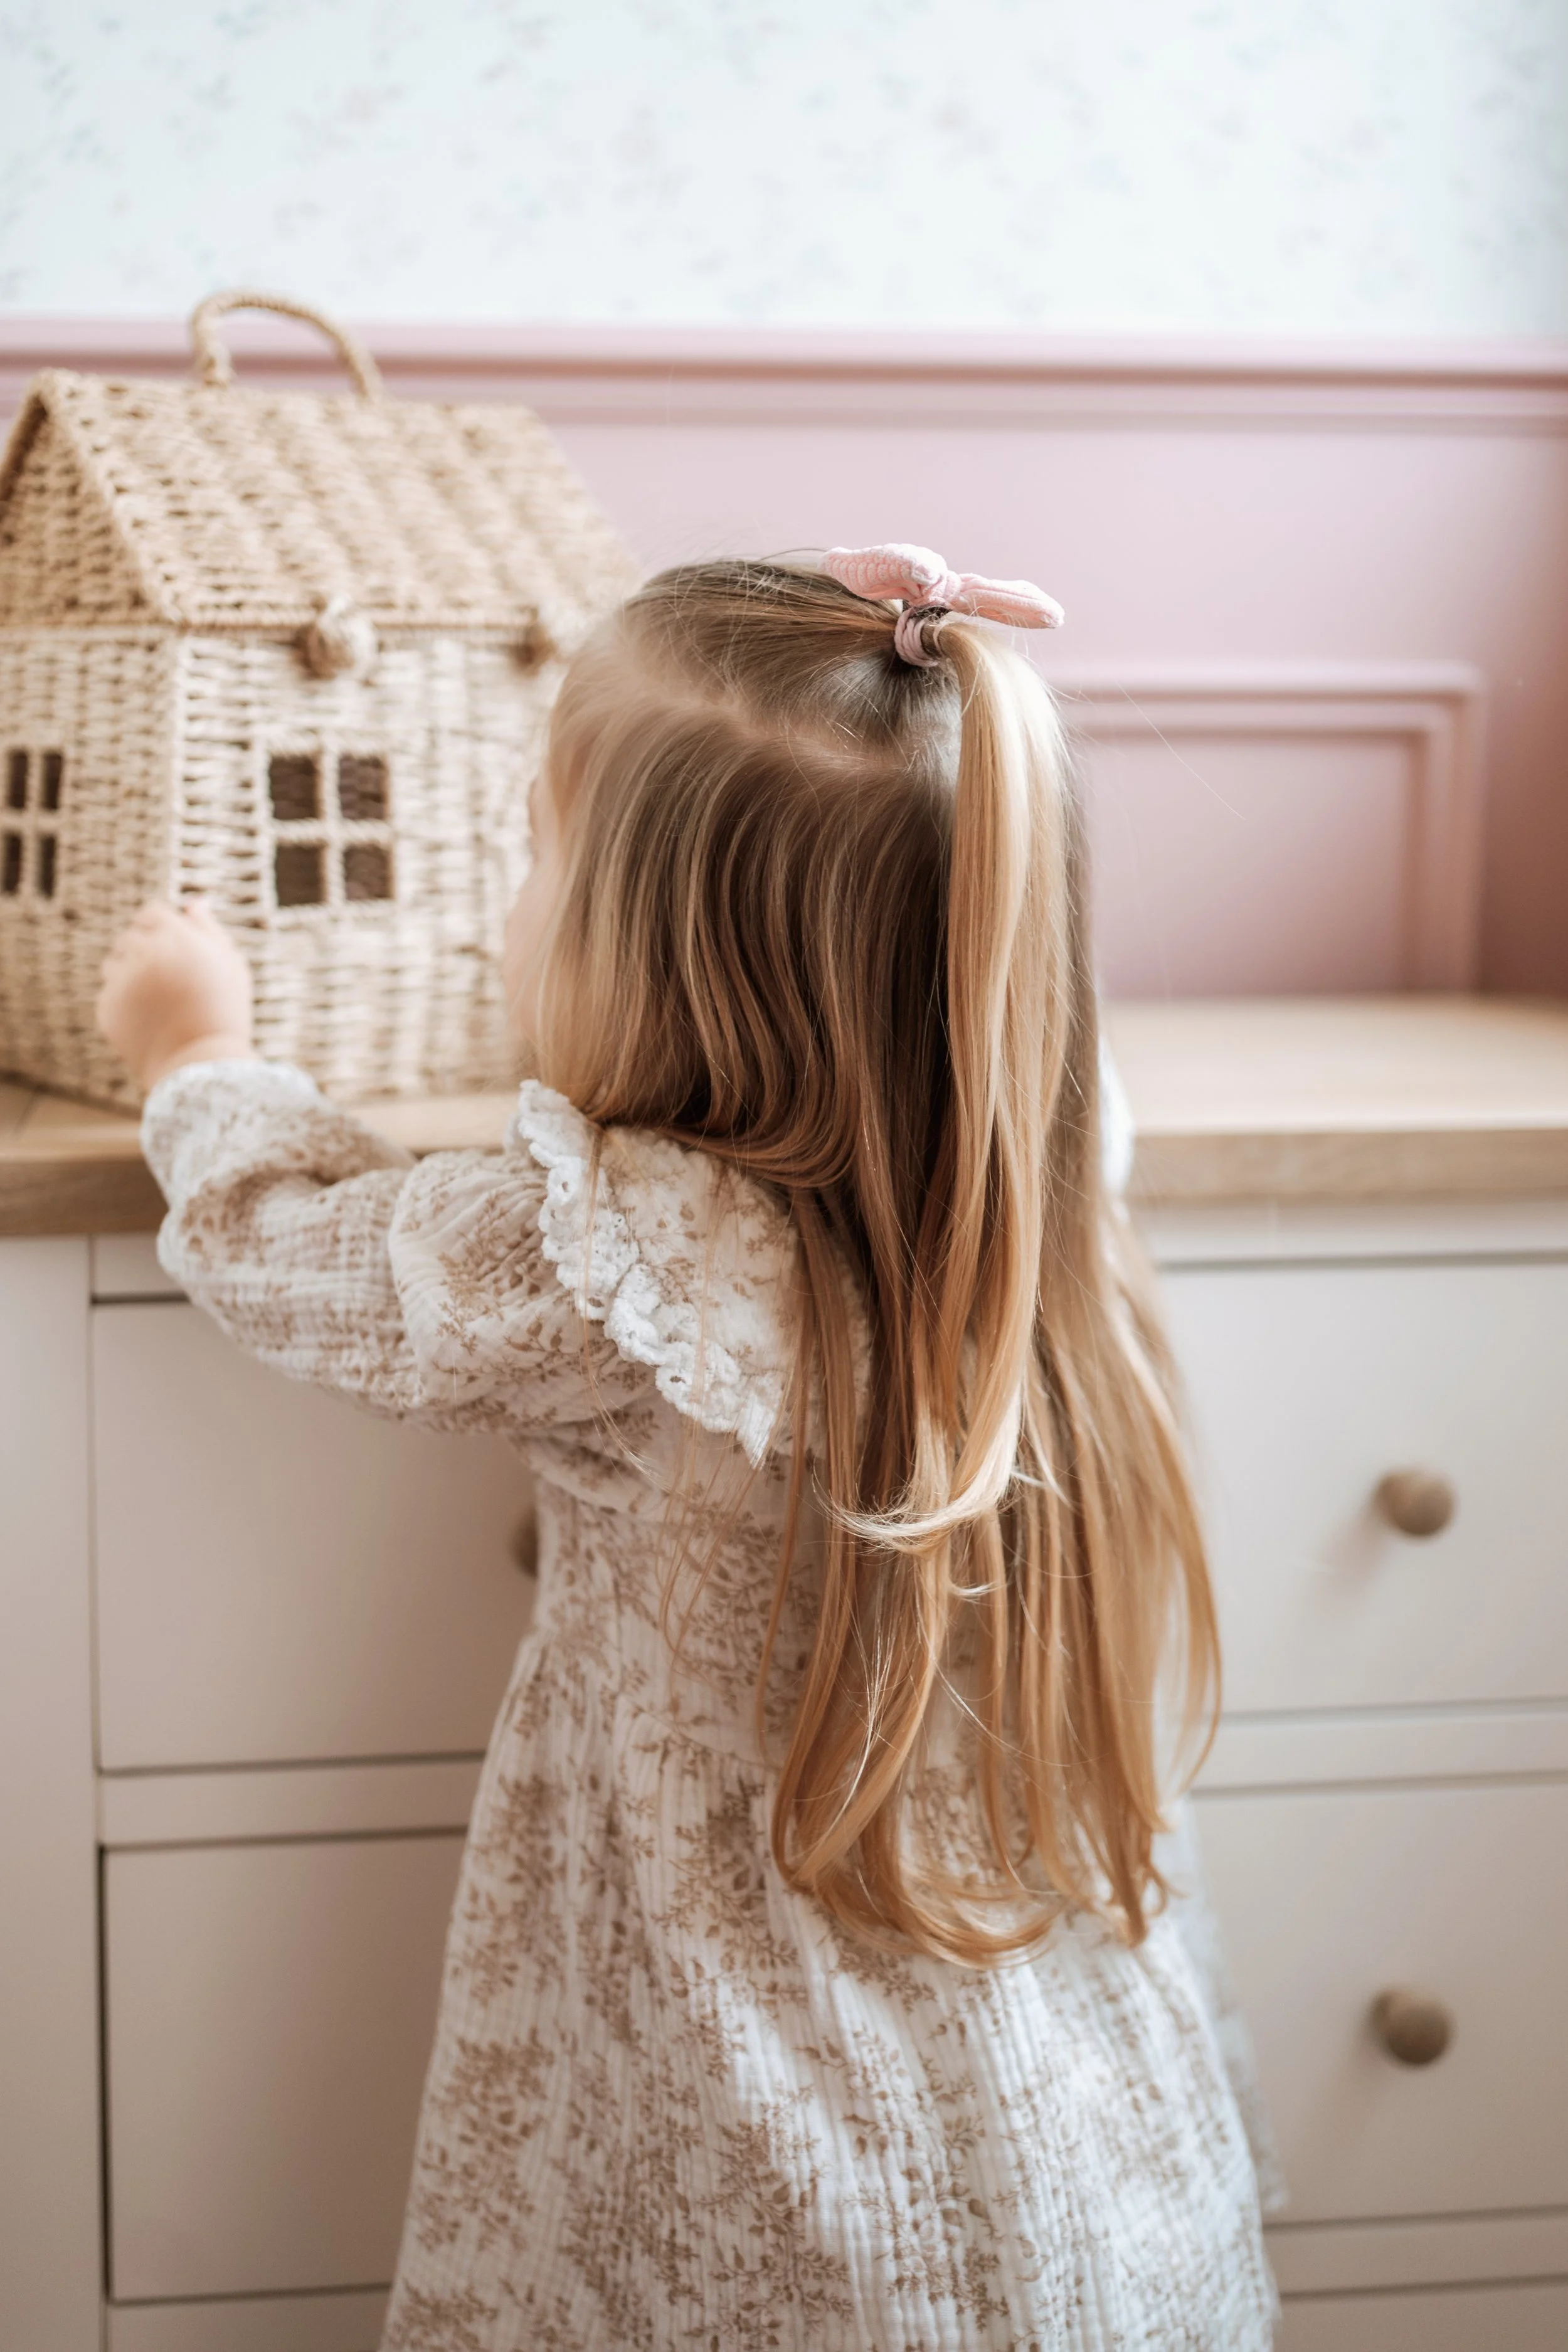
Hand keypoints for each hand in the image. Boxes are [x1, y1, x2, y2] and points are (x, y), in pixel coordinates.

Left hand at [97, 900, 255, 1090]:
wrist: (202, 1064)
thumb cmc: (224, 1011)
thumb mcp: (230, 965)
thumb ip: (209, 929)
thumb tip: (191, 903)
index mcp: (175, 937)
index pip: (151, 913)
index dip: (163, 929)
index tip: (176, 951)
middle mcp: (143, 952)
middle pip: (131, 937)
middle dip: (146, 952)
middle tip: (172, 982)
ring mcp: (121, 980)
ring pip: (114, 963)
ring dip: (130, 974)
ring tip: (160, 1002)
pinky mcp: (107, 1007)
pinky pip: (111, 994)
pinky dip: (126, 1004)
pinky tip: (150, 1021)